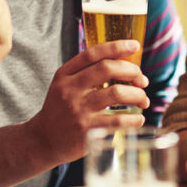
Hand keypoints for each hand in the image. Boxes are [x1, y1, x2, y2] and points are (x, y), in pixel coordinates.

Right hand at [26, 41, 149, 163]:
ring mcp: (78, 110)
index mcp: (65, 75)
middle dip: (132, 71)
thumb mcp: (65, 85)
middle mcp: (70, 90)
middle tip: (142, 80)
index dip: (116, 47)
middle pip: (107, 69)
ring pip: (117, 93)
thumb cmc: (62, 109)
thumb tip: (128, 67)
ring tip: (143, 100)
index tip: (135, 45)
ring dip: (138, 95)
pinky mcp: (86, 131)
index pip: (93, 54)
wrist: (43, 141)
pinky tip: (138, 119)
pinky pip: (118, 120)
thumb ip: (88, 73)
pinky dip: (134, 119)